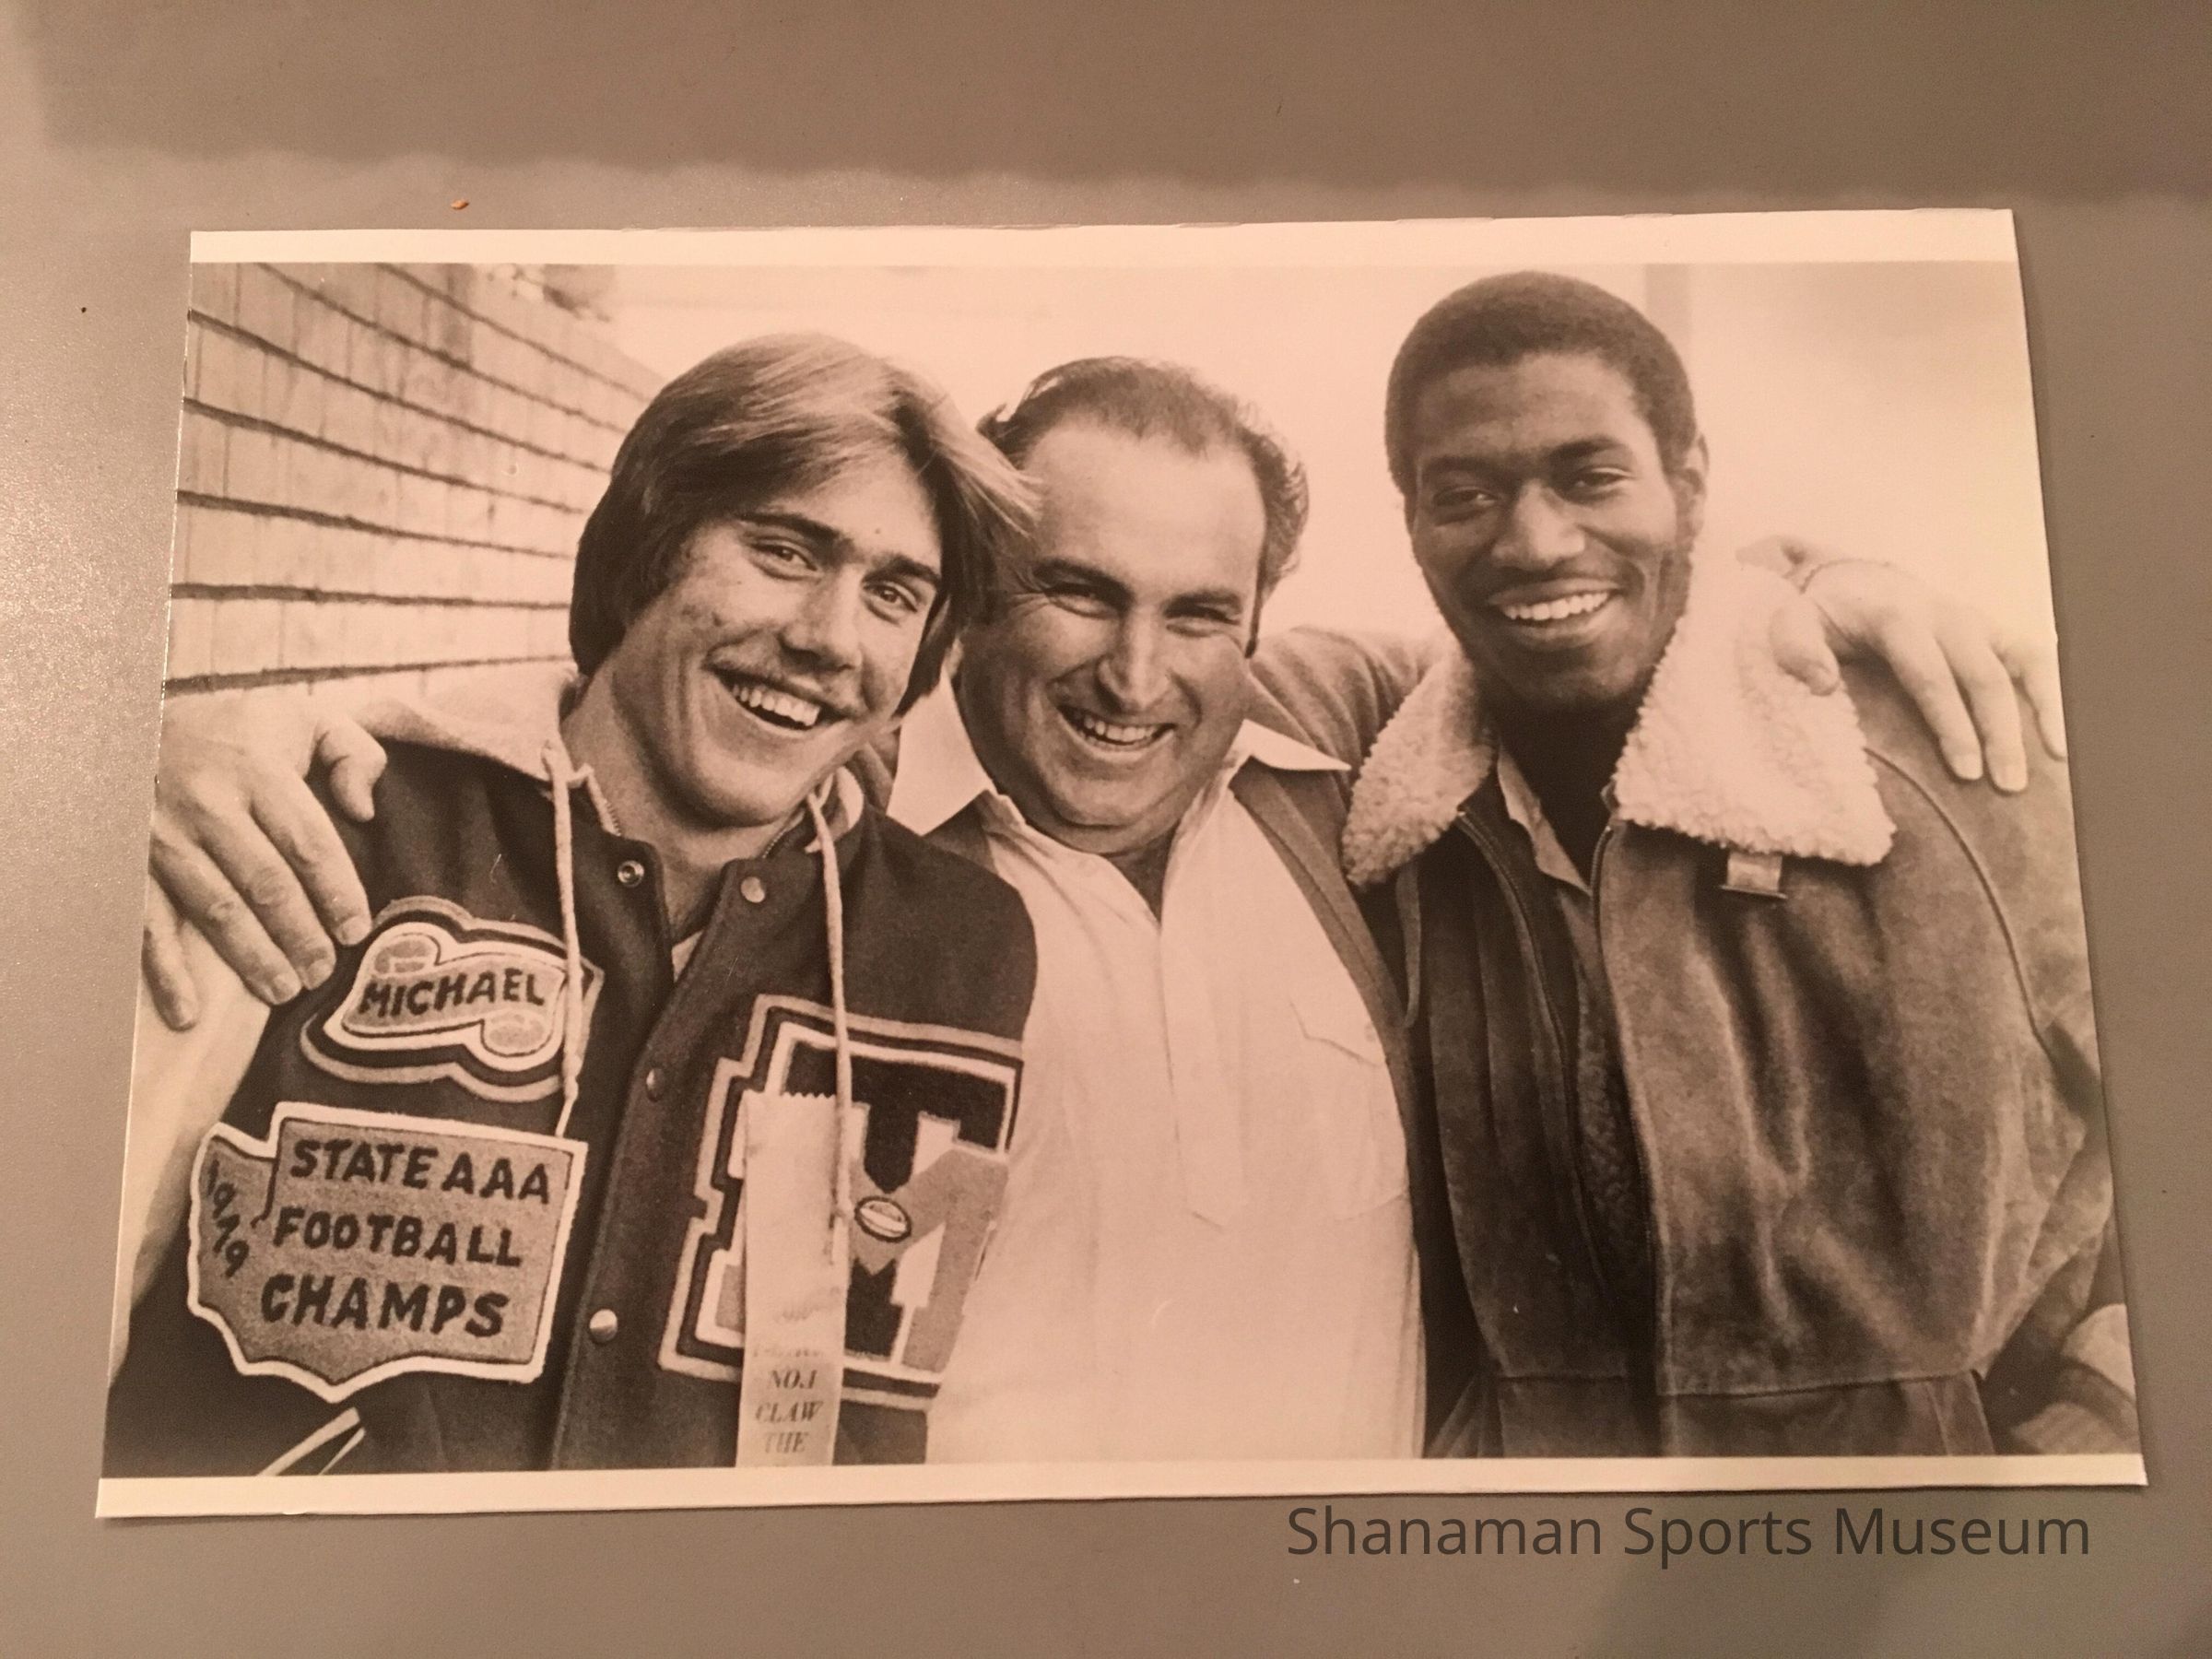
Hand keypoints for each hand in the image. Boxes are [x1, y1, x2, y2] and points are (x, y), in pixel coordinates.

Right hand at [143, 692, 386, 1028]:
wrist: (137, 719)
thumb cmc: (239, 730)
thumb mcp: (302, 718)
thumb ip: (352, 753)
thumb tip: (365, 810)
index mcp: (258, 769)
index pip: (307, 841)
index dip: (335, 891)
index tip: (356, 930)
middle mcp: (207, 802)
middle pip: (265, 882)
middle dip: (299, 934)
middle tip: (323, 972)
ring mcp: (163, 834)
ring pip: (214, 909)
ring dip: (251, 957)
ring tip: (283, 991)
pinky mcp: (128, 861)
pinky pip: (148, 923)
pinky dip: (167, 972)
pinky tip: (189, 1012)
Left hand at [1755, 544, 2066, 791]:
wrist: (1847, 578)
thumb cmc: (1819, 613)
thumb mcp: (1790, 621)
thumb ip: (1795, 646)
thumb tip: (1821, 682)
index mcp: (1896, 616)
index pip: (1930, 673)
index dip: (1950, 722)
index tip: (1964, 770)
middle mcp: (1944, 614)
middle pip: (1984, 673)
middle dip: (1999, 731)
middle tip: (2007, 784)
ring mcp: (1973, 621)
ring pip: (2023, 659)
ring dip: (2042, 708)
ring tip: (2058, 759)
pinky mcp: (1989, 630)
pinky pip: (2032, 656)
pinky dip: (2053, 690)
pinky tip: (2061, 735)